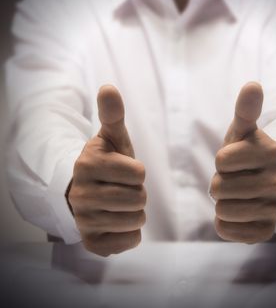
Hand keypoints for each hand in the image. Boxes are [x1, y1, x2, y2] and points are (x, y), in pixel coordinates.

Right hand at [68, 85, 146, 256]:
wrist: (88, 191)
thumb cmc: (108, 162)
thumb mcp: (112, 138)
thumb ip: (113, 114)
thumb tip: (108, 87)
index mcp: (88, 164)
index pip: (139, 173)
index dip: (138, 172)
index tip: (124, 171)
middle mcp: (81, 194)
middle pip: (138, 198)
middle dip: (138, 192)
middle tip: (123, 188)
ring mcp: (84, 221)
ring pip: (136, 220)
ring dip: (135, 211)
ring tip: (120, 203)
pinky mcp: (92, 242)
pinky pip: (129, 241)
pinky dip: (131, 231)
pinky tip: (117, 220)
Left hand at [210, 82, 275, 243]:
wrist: (259, 181)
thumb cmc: (244, 154)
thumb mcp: (242, 131)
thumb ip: (245, 110)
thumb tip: (252, 84)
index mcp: (273, 152)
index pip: (221, 159)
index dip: (221, 160)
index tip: (233, 160)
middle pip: (219, 187)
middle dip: (218, 182)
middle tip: (232, 179)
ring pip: (223, 210)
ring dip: (220, 202)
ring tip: (234, 195)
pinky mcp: (267, 230)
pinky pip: (230, 231)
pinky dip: (224, 223)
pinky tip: (234, 212)